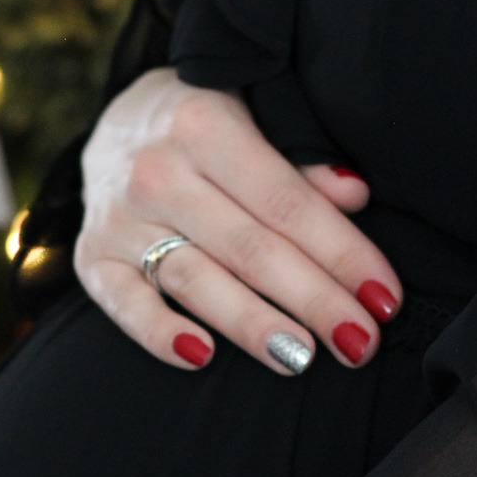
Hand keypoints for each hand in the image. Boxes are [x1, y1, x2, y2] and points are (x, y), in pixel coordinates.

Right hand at [75, 67, 401, 375]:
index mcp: (206, 125)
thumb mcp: (257, 117)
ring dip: (252, 325)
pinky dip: (158, 333)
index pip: (287, 203)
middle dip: (313, 300)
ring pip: (195, 280)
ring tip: (302, 358)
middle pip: (250, 249)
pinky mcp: (92, 256)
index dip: (341, 254)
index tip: (384, 299)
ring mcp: (119, 217)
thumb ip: (302, 161)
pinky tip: (202, 358)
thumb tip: (354, 197)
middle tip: (360, 343)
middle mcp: (156, 170)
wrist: (118, 122)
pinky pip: (124, 304)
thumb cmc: (211, 129)